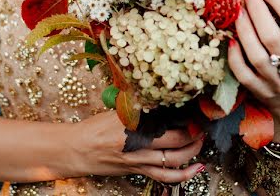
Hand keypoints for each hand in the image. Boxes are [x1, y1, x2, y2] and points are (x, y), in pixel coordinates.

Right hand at [68, 109, 204, 182]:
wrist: (77, 150)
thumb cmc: (95, 128)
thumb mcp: (116, 111)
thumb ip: (139, 108)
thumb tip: (162, 102)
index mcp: (132, 124)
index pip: (166, 120)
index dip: (184, 117)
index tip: (195, 111)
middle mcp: (138, 143)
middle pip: (175, 140)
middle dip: (194, 134)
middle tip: (202, 126)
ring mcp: (139, 160)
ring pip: (175, 161)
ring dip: (193, 152)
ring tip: (201, 142)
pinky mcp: (138, 172)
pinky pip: (166, 177)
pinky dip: (184, 175)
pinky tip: (197, 169)